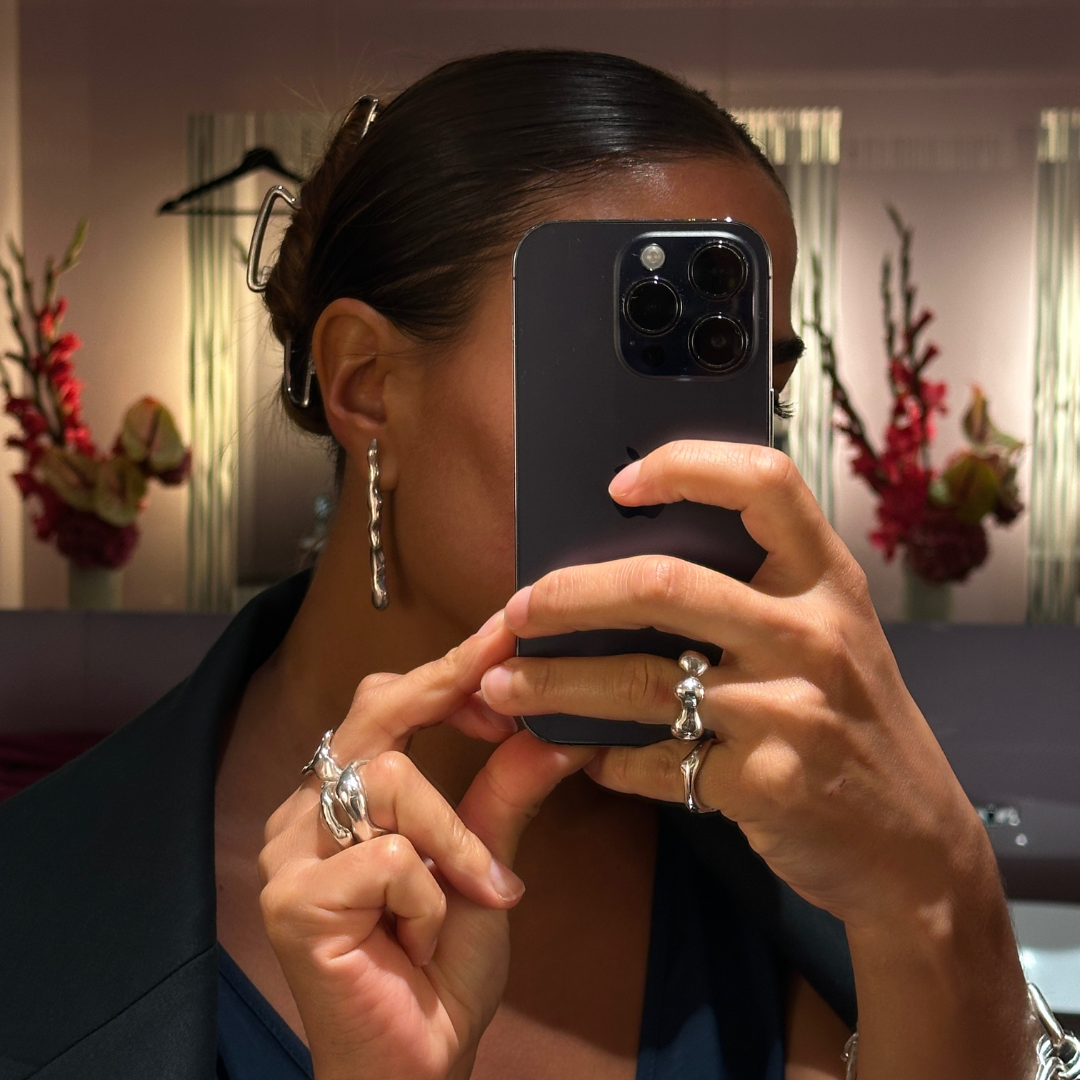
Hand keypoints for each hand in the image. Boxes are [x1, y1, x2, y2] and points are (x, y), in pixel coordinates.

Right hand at [260, 618, 590, 1079]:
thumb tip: (558, 727)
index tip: (505, 635)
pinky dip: (430, 894)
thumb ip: (506, 793)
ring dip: (455, 841)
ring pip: (391, 781)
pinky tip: (420, 936)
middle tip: (509, 705)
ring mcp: (291, 854)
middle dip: (448, 694)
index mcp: (344, 795)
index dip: (448, 668)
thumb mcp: (485, 863)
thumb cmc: (443, 965)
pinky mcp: (292, 900)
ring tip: (479, 893)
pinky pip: (387, 857)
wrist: (418, 1063)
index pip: (390, 704)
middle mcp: (307, 811)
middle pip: (377, 713)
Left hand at [478, 440, 994, 932]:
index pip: (764, 483)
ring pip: (639, 681)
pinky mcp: (765, 783)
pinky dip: (609, 760)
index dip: (685, 466)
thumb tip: (625, 575)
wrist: (914, 845)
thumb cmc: (855, 725)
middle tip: (519, 610)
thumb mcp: (831, 640)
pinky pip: (656, 762)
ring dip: (556, 686)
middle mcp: (812, 634)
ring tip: (504, 689)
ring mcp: (790, 711)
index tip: (619, 486)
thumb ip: (758, 599)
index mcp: (828, 582)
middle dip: (570, 595)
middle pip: (664, 586)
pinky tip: (588, 757)